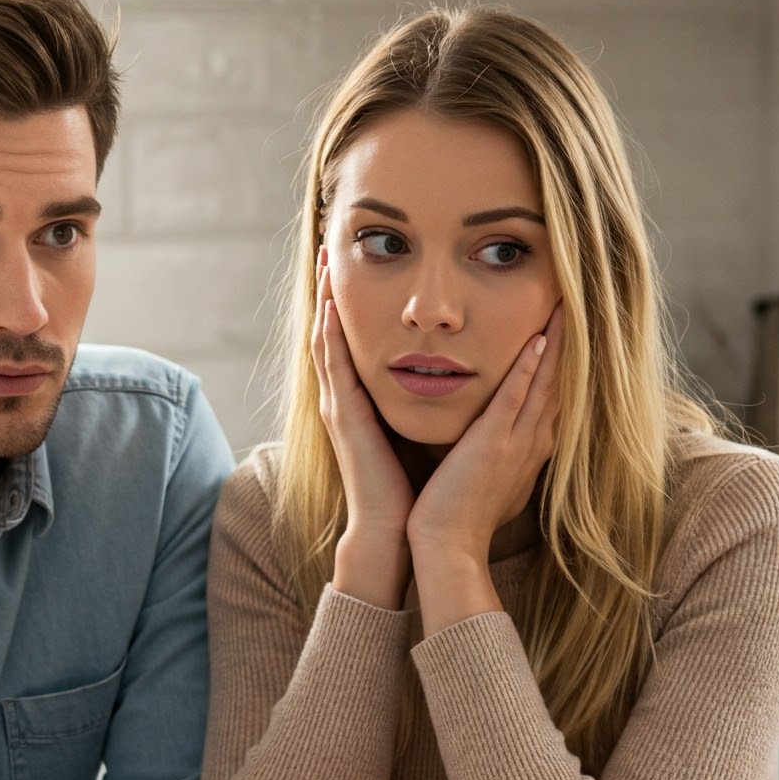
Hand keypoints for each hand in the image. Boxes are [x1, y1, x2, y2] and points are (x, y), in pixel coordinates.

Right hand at [315, 268, 413, 609]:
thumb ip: (428, 403)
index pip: (354, 342)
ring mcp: (341, 409)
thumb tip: (455, 376)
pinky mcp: (344, 420)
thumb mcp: (422, 432)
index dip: (352, 305)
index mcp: (366, 403)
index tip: (357, 267)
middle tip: (329, 246)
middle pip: (334, 333)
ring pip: (326, 342)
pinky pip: (333, 369)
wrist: (398, 532)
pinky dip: (327, 336)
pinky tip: (326, 308)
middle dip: (330, 290)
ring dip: (322, 300)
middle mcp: (347, 401)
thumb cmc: (414, 490)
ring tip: (323, 261)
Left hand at [405, 306, 562, 637]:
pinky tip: (539, 340)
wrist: (447, 548)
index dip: (565, 361)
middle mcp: (532, 442)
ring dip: (558, 343)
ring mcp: (516, 443)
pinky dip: (529, 369)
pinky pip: (516, 399)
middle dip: (572, 343)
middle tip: (582, 304)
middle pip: (560, 382)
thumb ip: (495, 454)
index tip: (571, 328)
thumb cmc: (460, 517)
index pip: (552, 394)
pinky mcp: (494, 445)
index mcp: (529, 449)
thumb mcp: (488, 479)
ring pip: (546, 383)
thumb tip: (497, 443)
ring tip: (568, 306)